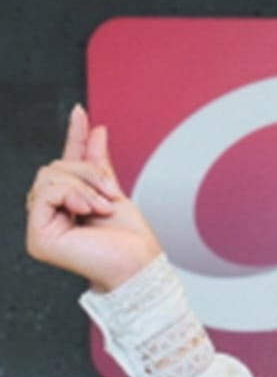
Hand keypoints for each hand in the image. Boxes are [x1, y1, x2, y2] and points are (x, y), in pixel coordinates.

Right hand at [25, 105, 162, 291]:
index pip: (65, 165)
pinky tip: (86, 210)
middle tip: (110, 195)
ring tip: (102, 207)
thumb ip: (98, 163)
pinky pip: (45, 193)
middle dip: (87, 173)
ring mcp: (41, 225)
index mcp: (67, 205)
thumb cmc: (130, 239)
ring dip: (83, 186)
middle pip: (54, 167)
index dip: (73, 137)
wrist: (138, 265)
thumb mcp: (113, 191)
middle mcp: (49, 215)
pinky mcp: (38, 236)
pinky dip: (71, 195)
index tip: (81, 111)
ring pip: (49, 176)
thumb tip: (96, 129)